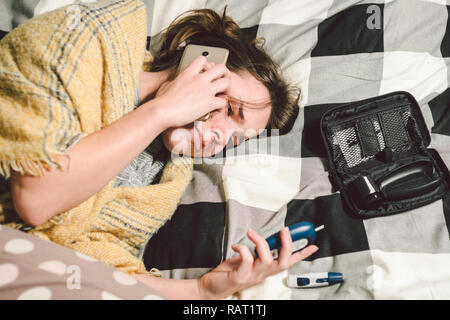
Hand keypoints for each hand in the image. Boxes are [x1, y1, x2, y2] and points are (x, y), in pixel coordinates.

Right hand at [151, 56, 229, 127]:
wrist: (163, 111)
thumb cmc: (161, 101)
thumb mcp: (166, 85)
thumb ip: (174, 81)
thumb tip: (173, 83)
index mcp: (188, 73)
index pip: (203, 60)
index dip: (208, 65)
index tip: (207, 72)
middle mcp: (199, 79)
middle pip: (221, 68)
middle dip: (224, 74)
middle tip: (222, 80)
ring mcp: (206, 90)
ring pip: (226, 82)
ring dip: (226, 89)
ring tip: (221, 95)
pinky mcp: (209, 103)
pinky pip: (223, 102)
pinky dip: (221, 106)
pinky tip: (216, 109)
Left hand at [197, 228, 318, 298]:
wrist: (212, 287)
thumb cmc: (230, 273)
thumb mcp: (248, 260)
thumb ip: (258, 251)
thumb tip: (266, 238)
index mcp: (266, 269)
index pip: (289, 262)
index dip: (302, 254)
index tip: (313, 245)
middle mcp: (263, 274)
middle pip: (284, 262)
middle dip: (288, 245)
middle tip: (285, 230)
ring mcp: (252, 276)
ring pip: (267, 259)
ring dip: (260, 242)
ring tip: (251, 233)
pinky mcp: (240, 277)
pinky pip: (246, 260)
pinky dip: (242, 248)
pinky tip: (236, 245)